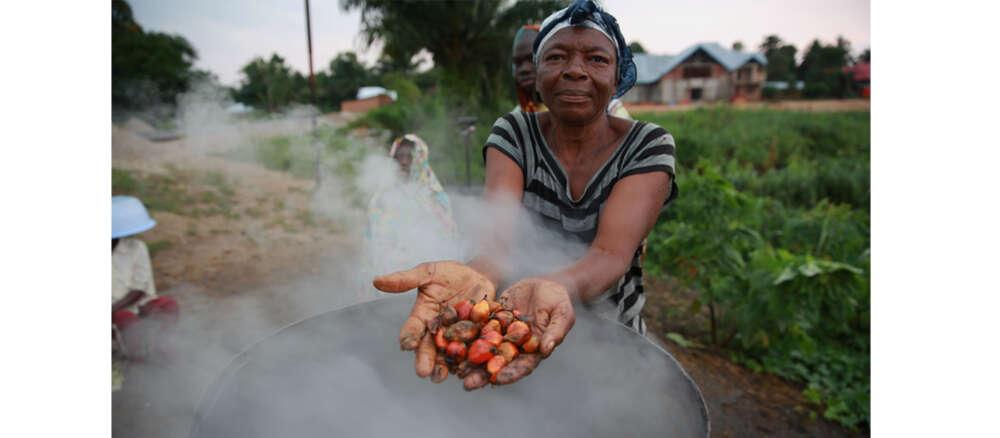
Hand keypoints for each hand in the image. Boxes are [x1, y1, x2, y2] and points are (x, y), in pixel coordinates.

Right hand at [373, 261, 495, 378]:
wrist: (479, 276)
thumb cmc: (450, 275)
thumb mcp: (429, 272)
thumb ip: (406, 279)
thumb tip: (376, 281)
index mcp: (423, 316)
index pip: (412, 328)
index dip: (409, 336)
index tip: (408, 344)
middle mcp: (437, 331)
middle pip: (429, 347)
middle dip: (425, 359)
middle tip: (422, 372)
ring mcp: (456, 338)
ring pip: (448, 356)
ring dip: (445, 368)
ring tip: (441, 377)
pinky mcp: (475, 341)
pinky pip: (473, 353)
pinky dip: (471, 364)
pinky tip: (470, 373)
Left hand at [463, 277, 574, 389]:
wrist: (545, 284)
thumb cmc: (558, 300)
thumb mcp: (562, 313)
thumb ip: (556, 331)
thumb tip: (546, 349)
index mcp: (533, 350)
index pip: (522, 366)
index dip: (510, 374)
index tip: (497, 380)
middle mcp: (515, 346)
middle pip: (498, 364)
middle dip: (483, 374)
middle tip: (467, 384)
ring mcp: (501, 334)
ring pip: (483, 350)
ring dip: (469, 360)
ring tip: (453, 369)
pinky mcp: (491, 321)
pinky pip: (477, 328)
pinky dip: (464, 335)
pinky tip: (449, 340)